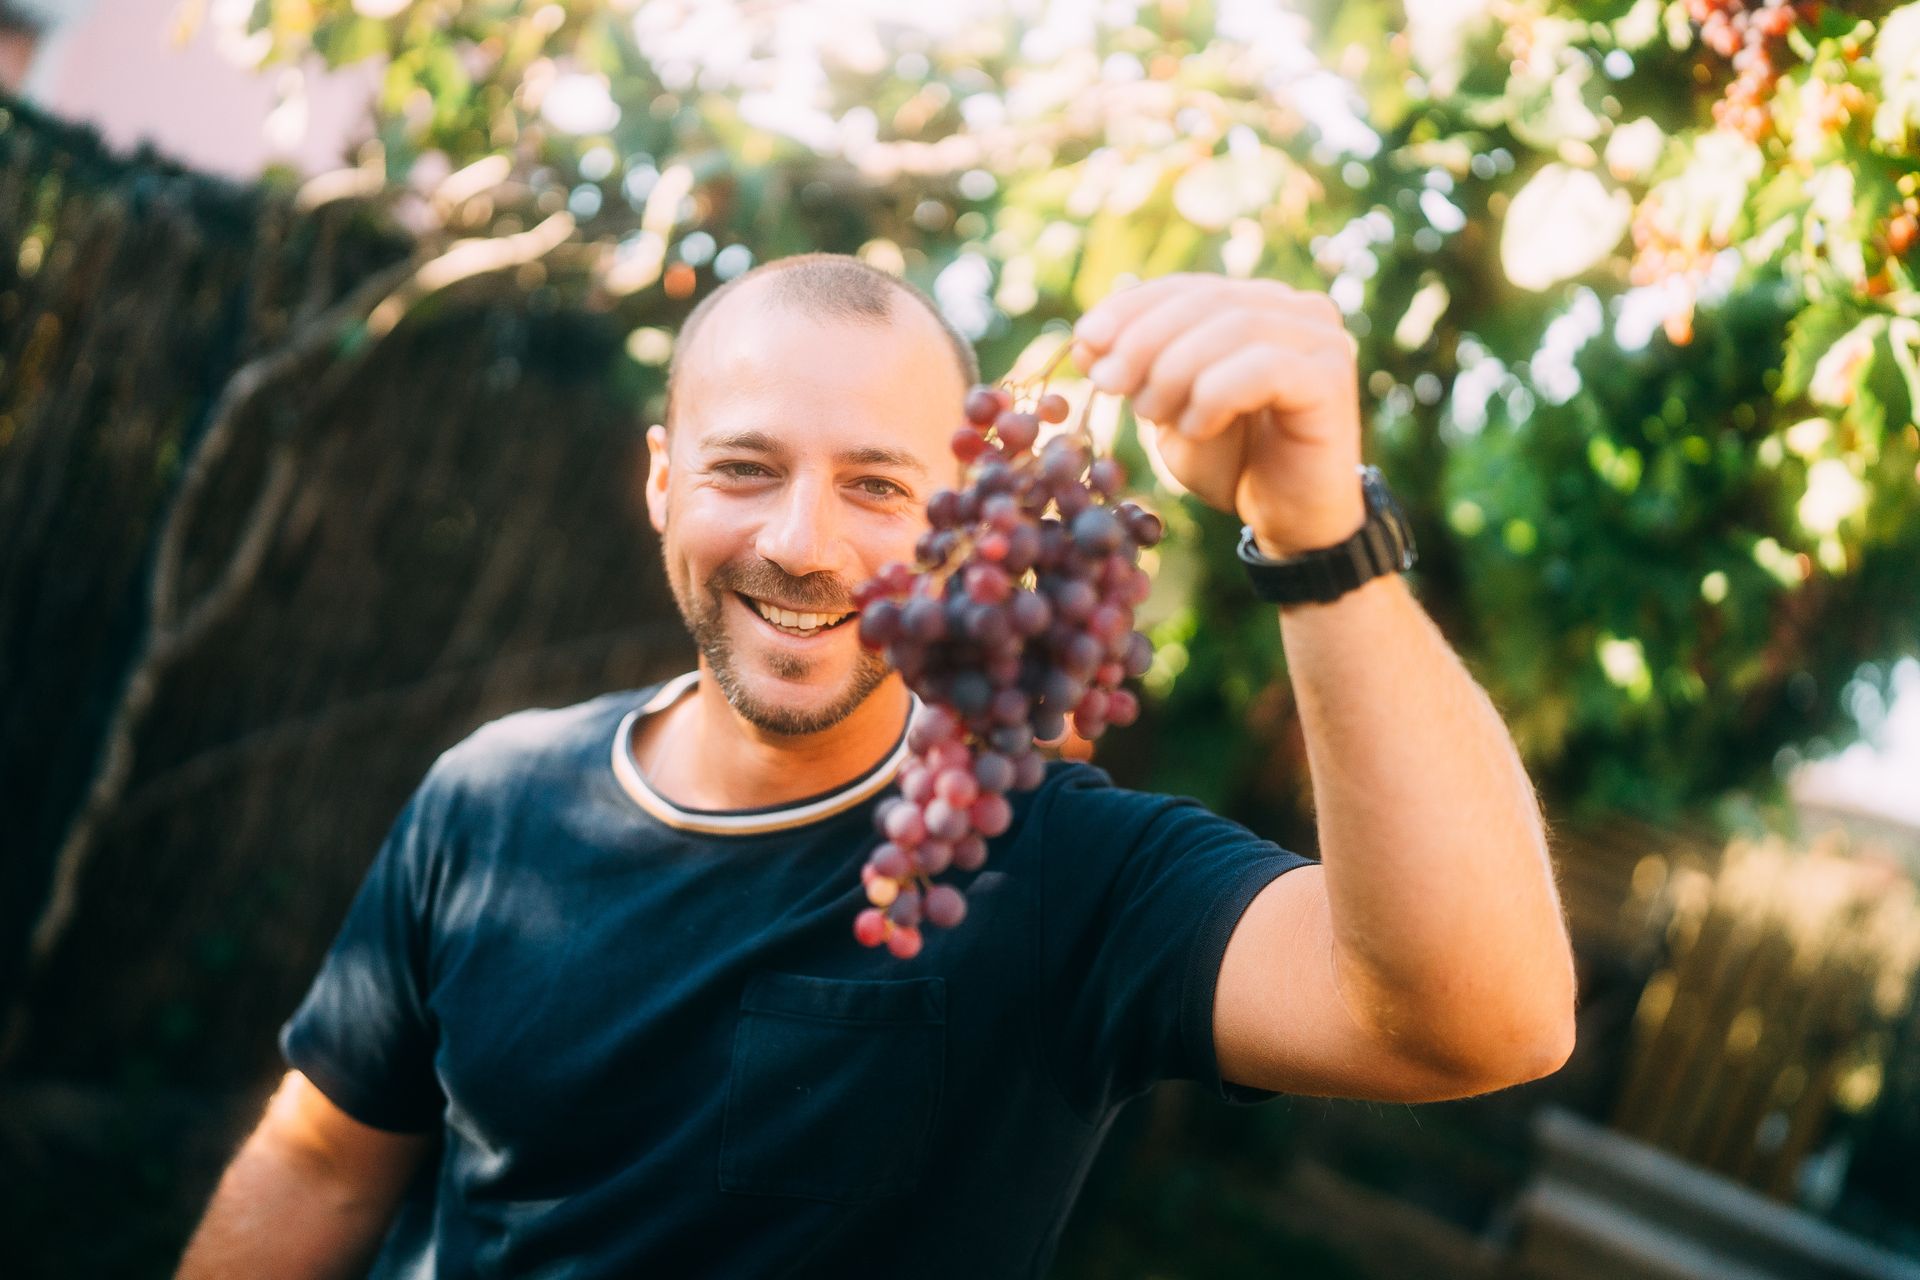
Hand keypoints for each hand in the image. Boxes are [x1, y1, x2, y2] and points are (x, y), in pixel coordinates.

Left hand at [1070, 273, 1366, 557]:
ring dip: (1175, 370)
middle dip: (1144, 339)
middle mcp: (1296, 310)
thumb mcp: (1169, 411)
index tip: (1084, 340)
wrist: (1290, 522)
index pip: (1187, 287)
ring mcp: (1321, 340)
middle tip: (1107, 382)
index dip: (1131, 308)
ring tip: (1150, 414)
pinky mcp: (1330, 378)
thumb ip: (1137, 373)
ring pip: (1234, 327)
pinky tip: (1197, 427)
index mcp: (1258, 305)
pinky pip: (1263, 367)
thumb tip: (1084, 340)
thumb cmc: (1234, 464)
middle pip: (1207, 301)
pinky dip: (1215, 395)